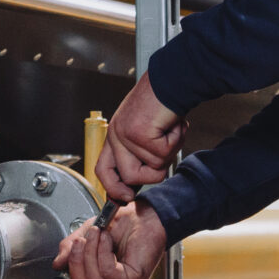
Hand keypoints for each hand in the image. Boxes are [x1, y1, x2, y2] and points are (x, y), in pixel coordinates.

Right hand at [54, 202, 169, 278]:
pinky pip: (107, 271)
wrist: (143, 214)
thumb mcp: (86, 236)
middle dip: (77, 262)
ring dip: (91, 251)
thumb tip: (58, 263)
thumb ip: (70, 250)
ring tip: (98, 234)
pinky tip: (107, 240)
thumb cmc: (122, 224)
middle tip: (81, 241)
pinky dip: (103, 252)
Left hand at [97, 76, 183, 201]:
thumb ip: (139, 153)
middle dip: (151, 174)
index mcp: (114, 136)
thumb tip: (138, 181)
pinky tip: (173, 125)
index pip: (103, 171)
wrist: (171, 81)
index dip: (113, 188)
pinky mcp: (139, 133)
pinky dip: (175, 142)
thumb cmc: (162, 104)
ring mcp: (126, 135)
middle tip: (163, 157)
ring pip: (150, 169)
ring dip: (168, 154)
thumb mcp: (145, 131)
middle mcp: (116, 136)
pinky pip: (162, 155)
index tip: (126, 197)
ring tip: (170, 133)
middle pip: (128, 177)